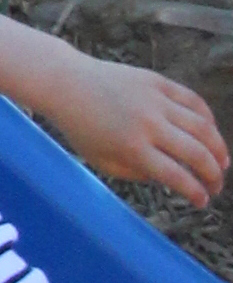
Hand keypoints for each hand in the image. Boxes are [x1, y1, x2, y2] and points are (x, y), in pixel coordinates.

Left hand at [48, 50, 227, 204]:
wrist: (66, 84)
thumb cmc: (81, 128)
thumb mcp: (102, 161)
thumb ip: (136, 173)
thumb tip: (170, 177)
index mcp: (133, 149)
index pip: (176, 176)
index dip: (196, 192)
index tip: (203, 201)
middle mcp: (148, 125)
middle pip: (196, 153)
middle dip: (213, 174)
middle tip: (217, 185)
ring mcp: (155, 100)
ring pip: (202, 126)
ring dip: (218, 148)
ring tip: (222, 162)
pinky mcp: (157, 82)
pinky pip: (192, 100)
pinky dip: (207, 117)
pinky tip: (210, 131)